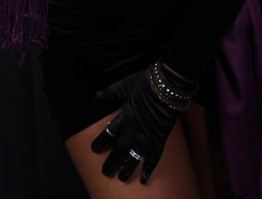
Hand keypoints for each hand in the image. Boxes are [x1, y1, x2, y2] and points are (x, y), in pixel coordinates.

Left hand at [91, 66, 192, 184]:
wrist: (167, 85)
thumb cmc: (145, 83)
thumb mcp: (124, 85)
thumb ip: (109, 92)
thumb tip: (95, 96)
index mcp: (125, 117)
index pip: (108, 133)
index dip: (100, 142)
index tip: (94, 149)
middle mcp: (134, 130)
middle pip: (119, 150)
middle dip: (111, 162)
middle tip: (105, 172)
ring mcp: (148, 136)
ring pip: (134, 157)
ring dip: (127, 168)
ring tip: (121, 177)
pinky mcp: (160, 138)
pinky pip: (154, 157)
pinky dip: (149, 168)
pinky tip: (144, 179)